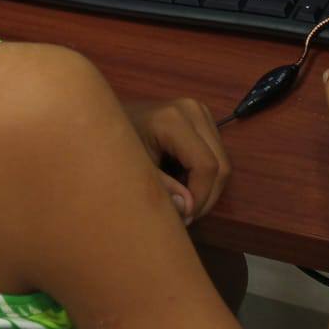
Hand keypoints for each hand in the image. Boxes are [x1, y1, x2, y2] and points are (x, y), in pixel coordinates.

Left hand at [124, 98, 231, 224]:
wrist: (106, 122)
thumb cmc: (114, 146)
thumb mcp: (134, 169)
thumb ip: (161, 188)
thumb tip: (189, 208)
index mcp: (174, 119)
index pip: (206, 165)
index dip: (201, 197)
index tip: (184, 218)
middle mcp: (193, 110)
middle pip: (220, 165)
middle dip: (206, 197)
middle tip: (185, 216)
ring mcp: (200, 112)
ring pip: (222, 162)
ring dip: (207, 188)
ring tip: (183, 202)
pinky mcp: (203, 118)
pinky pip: (216, 155)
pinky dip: (205, 176)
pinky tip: (184, 184)